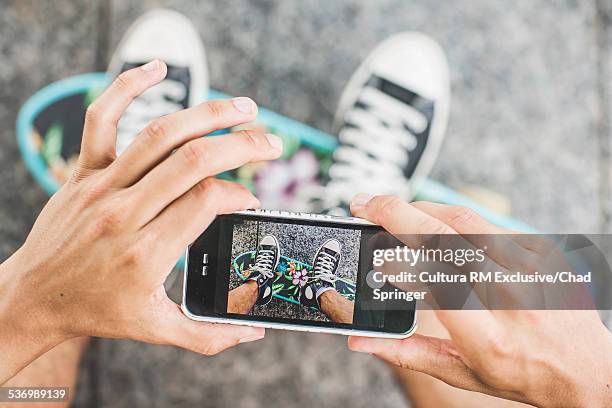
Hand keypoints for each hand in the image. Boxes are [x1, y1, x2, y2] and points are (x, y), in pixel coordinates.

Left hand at [0, 60, 281, 382]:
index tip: (248, 201)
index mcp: (146, 253)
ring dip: (208, 115)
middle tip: (272, 142)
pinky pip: (103, 119)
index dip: (238, 194)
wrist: (34, 298)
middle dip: (242, 146)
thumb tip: (256, 333)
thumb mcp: (156, 330)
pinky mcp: (84, 172)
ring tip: (245, 107)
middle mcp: (124, 214)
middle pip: (193, 161)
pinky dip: (128, 87)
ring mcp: (101, 188)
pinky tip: (158, 69)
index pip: (206, 202)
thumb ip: (210, 335)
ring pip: (160, 136)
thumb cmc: (97, 312)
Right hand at [347, 194, 611, 407]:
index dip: (398, 261)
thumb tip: (359, 340)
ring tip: (391, 207)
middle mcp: (512, 295)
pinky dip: (450, 218)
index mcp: (487, 335)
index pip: (434, 281)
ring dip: (420, 207)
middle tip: (364, 203)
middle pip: (446, 237)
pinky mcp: (539, 249)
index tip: (372, 255)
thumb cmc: (522, 374)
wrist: (587, 368)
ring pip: (464, 219)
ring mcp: (530, 266)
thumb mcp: (461, 373)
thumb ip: (406, 351)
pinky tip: (431, 222)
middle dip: (397, 213)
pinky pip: (485, 223)